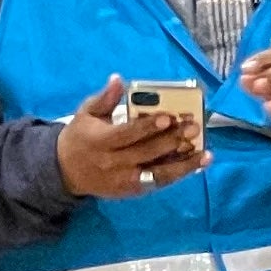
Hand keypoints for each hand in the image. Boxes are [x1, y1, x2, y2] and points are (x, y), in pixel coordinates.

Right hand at [56, 77, 208, 200]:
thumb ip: (104, 98)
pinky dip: (178, 174)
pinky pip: (158, 182)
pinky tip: (196, 165)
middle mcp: (113, 163)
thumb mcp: (86, 113)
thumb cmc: (81, 136)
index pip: (127, 134)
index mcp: (101, 141)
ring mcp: (124, 180)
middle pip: (146, 153)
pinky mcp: (132, 191)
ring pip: (157, 174)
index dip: (147, 127)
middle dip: (172, 140)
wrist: (66, 172)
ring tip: (205, 155)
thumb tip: (118, 79)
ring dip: (183, 165)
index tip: (167, 118)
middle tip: (194, 127)